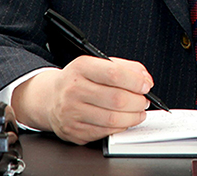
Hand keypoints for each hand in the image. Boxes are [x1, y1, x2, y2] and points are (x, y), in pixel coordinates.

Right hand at [11, 56, 153, 144]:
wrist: (51, 98)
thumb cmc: (81, 80)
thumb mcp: (100, 64)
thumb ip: (126, 68)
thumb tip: (145, 80)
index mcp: (81, 68)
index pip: (114, 74)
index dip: (135, 81)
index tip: (146, 86)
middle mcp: (73, 89)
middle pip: (116, 99)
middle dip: (137, 102)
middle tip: (144, 101)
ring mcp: (71, 112)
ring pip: (112, 119)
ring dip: (132, 117)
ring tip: (138, 112)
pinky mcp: (73, 130)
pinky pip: (104, 132)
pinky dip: (120, 128)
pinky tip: (125, 121)